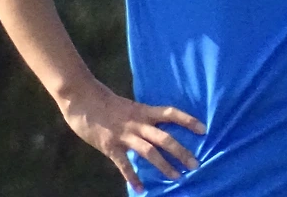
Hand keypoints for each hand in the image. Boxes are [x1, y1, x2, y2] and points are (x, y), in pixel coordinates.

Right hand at [60, 79, 205, 191]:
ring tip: (177, 177)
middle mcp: (137, 123)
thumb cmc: (105, 102)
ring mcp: (124, 135)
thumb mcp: (129, 107)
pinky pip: (124, 164)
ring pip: (149, 152)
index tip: (204, 129)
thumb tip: (156, 128)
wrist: (82, 98)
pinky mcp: (110, 146)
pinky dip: (132, 177)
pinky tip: (140, 188)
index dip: (188, 120)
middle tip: (196, 164)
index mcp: (143, 111)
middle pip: (164, 138)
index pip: (170, 114)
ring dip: (164, 166)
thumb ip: (141, 118)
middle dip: (181, 152)